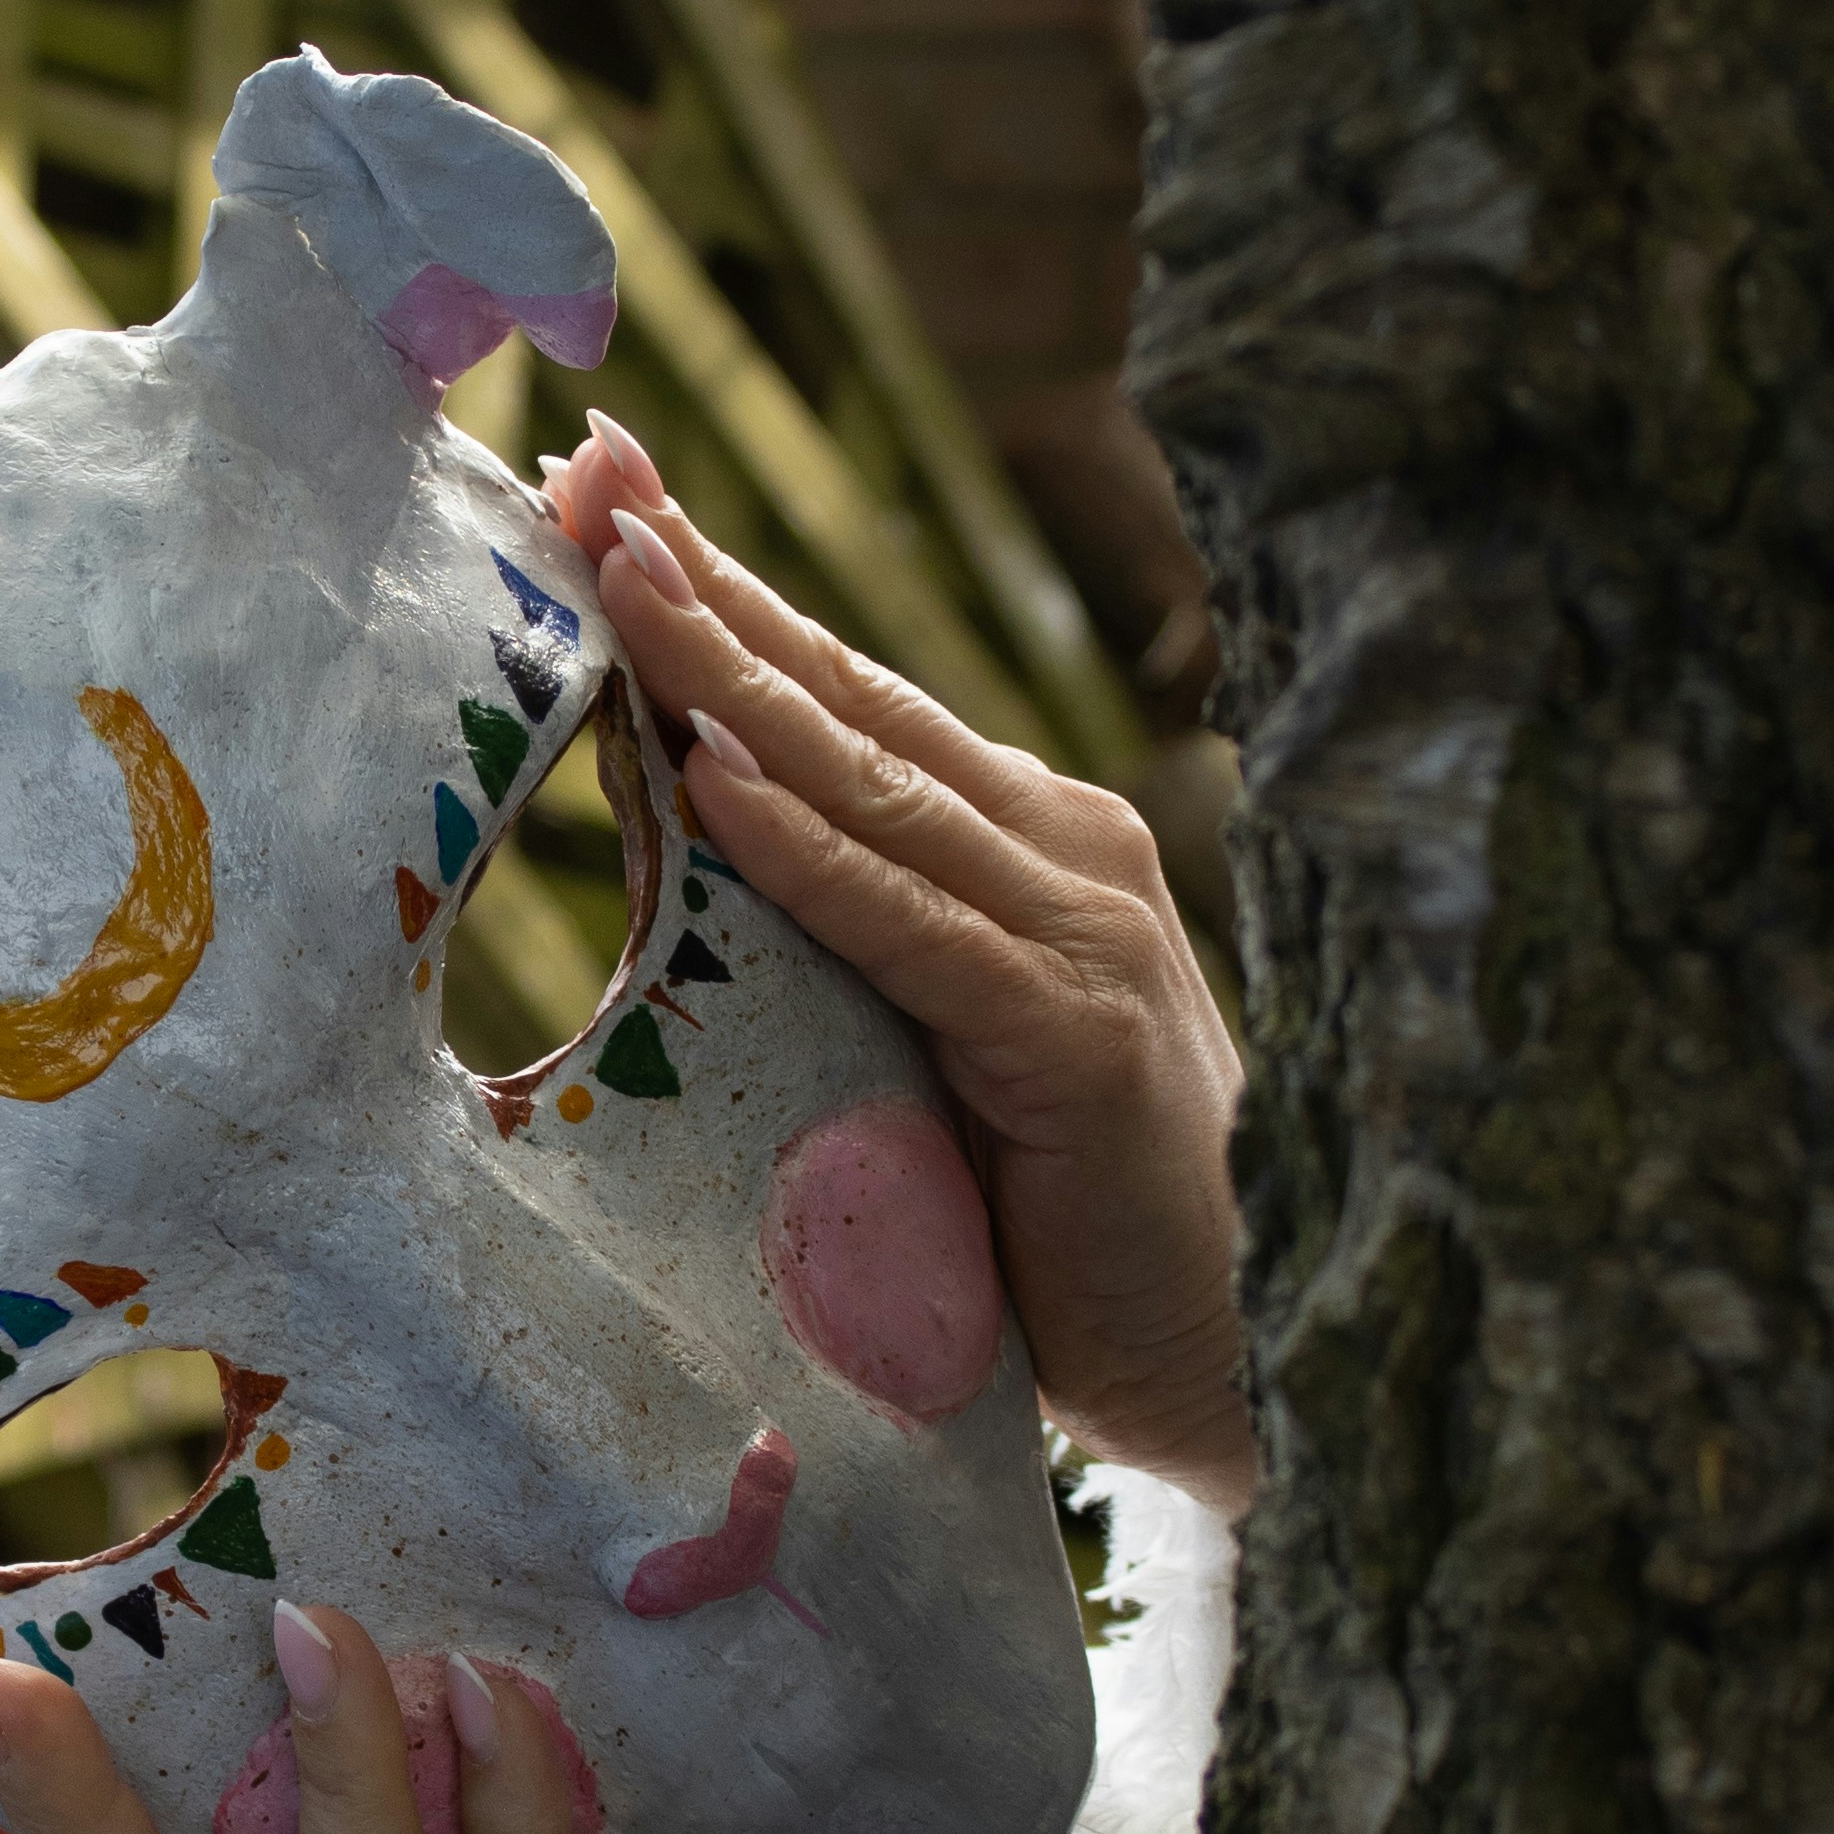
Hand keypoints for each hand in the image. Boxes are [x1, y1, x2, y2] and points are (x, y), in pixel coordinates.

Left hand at [546, 413, 1254, 1511]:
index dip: (722, 598)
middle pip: (847, 702)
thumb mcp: (930, 1046)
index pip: (844, 699)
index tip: (597, 495)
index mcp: (1026, 843)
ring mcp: (1084, 936)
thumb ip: (853, 943)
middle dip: (707, 585)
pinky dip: (813, 853)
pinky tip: (721, 780)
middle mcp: (1064, 853)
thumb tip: (692, 839)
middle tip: (586, 474)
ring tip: (620, 572)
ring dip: (734, 676)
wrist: (1247, 1360)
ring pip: (869, 786)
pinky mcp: (1078, 1042)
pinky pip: (913, 930)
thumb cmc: (1063, 1225)